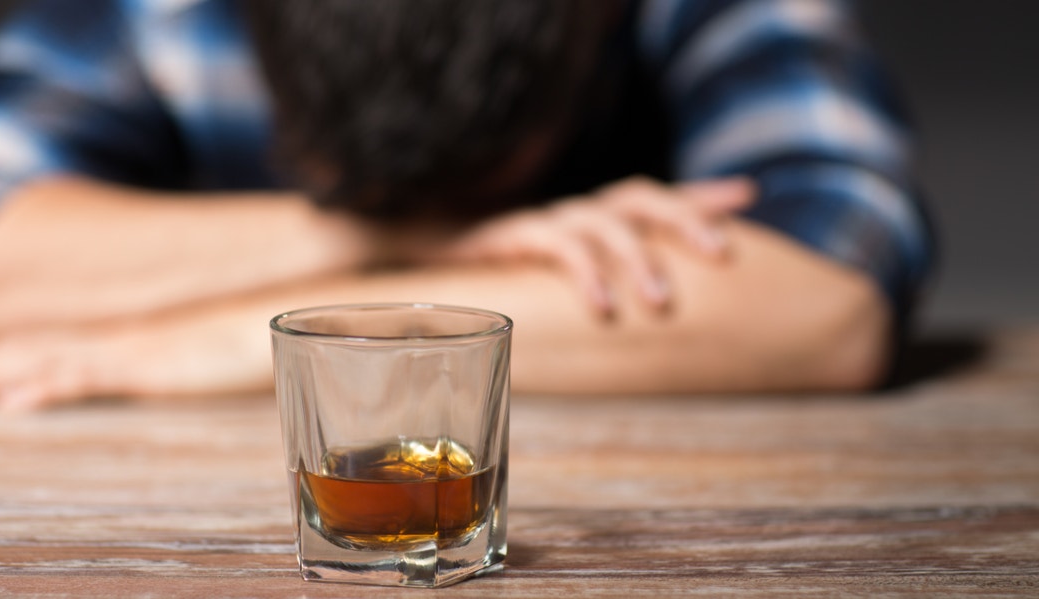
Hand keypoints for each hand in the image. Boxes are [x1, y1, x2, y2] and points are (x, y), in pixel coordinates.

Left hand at [0, 309, 270, 411]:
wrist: (298, 304)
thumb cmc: (262, 330)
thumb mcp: (212, 354)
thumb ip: (187, 361)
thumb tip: (181, 370)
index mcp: (131, 335)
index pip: (53, 346)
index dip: (3, 359)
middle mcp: (122, 334)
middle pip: (31, 348)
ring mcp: (134, 344)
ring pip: (42, 357)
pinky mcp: (154, 360)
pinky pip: (88, 373)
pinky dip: (46, 386)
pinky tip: (12, 403)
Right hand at [397, 176, 755, 315]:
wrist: (408, 271)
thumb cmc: (489, 293)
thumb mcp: (549, 297)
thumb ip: (592, 298)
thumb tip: (653, 331)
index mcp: (586, 223)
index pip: (649, 198)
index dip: (695, 196)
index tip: (746, 197)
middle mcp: (566, 215)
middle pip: (635, 198)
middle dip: (683, 220)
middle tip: (722, 256)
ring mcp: (535, 223)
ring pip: (598, 222)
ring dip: (634, 258)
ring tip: (658, 303)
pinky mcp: (502, 238)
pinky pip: (551, 243)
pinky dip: (583, 271)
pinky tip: (603, 307)